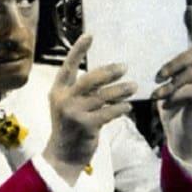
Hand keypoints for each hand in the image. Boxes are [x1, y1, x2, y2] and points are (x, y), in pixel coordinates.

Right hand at [44, 34, 136, 180]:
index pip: (68, 66)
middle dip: (109, 71)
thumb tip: (106, 74)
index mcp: (58, 91)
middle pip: (89, 79)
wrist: (63, 156)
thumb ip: (81, 91)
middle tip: (125, 67)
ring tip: (134, 86)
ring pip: (102, 96)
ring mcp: (74, 113)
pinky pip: (108, 112)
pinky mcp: (86, 126)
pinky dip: (120, 108)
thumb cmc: (70, 128)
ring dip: (121, 90)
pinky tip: (128, 106)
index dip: (78, 50)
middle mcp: (64, 99)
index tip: (90, 35)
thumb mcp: (68, 106)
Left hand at [151, 8, 191, 164]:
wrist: (180, 135)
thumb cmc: (169, 108)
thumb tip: (134, 57)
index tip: (187, 8)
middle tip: (158, 75)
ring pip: (191, 73)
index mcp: (191, 66)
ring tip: (158, 95)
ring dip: (171, 84)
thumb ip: (157, 73)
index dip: (191, 25)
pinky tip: (166, 104)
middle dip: (174, 62)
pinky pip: (191, 91)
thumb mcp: (161, 87)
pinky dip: (175, 96)